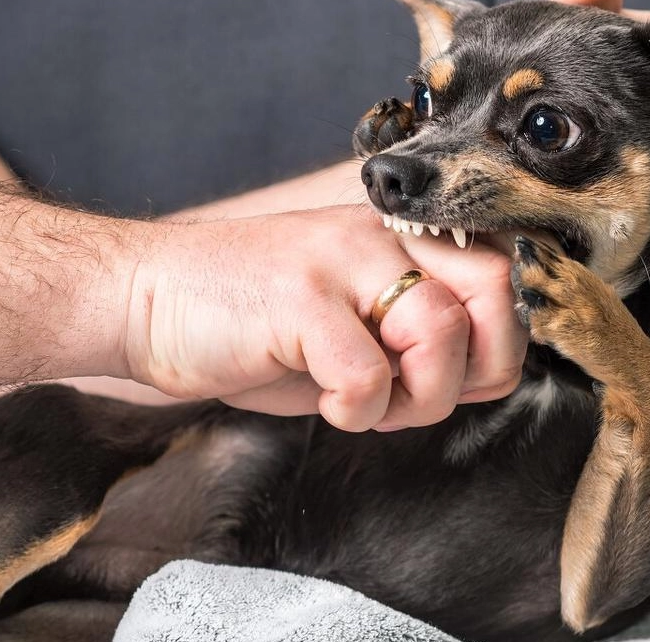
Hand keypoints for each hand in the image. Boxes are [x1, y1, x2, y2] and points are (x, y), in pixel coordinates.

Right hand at [123, 205, 525, 431]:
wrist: (146, 298)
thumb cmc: (252, 320)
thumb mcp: (352, 322)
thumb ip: (422, 338)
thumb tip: (490, 373)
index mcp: (399, 237)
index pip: (504, 274)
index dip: (498, 341)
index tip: (457, 377)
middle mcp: (380, 237)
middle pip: (496, 290)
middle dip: (479, 366)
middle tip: (423, 392)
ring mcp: (340, 261)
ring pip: (442, 333)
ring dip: (416, 398)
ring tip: (364, 400)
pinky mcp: (299, 298)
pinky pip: (368, 376)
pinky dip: (355, 412)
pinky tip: (324, 401)